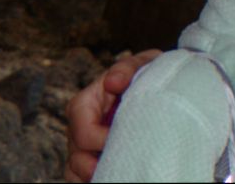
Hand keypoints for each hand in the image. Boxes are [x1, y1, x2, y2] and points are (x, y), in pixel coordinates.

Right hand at [63, 48, 160, 182]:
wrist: (159, 85)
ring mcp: (82, 145)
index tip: (126, 140)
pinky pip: (82, 178)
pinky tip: (118, 175)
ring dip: (97, 174)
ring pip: (75, 170)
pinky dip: (97, 178)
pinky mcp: (90, 158)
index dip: (99, 140)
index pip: (82, 130)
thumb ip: (126, 68)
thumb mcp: (141, 64)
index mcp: (85, 103)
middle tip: (125, 164)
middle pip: (76, 155)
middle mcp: (78, 126)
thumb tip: (112, 82)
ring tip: (122, 173)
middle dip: (97, 163)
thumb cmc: (146, 74)